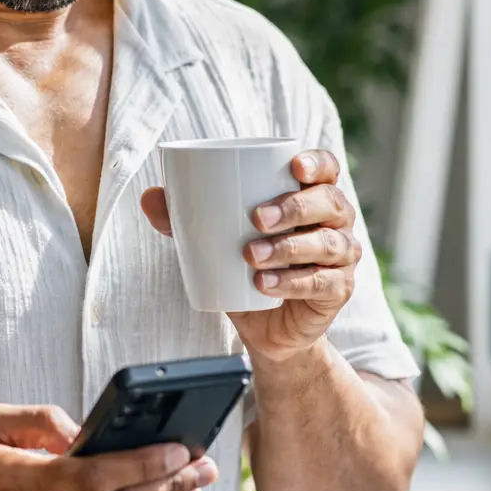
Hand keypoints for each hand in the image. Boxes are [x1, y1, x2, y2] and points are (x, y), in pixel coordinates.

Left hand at [141, 149, 360, 362]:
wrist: (266, 327)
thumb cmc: (246, 267)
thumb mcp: (214, 240)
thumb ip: (185, 218)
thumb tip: (149, 197)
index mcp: (312, 196)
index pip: (326, 169)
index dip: (316, 163)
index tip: (293, 167)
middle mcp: (335, 221)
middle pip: (329, 202)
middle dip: (294, 207)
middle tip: (255, 218)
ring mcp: (342, 256)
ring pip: (326, 243)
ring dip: (288, 247)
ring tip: (250, 255)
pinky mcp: (338, 290)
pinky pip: (322, 283)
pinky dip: (292, 283)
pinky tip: (264, 286)